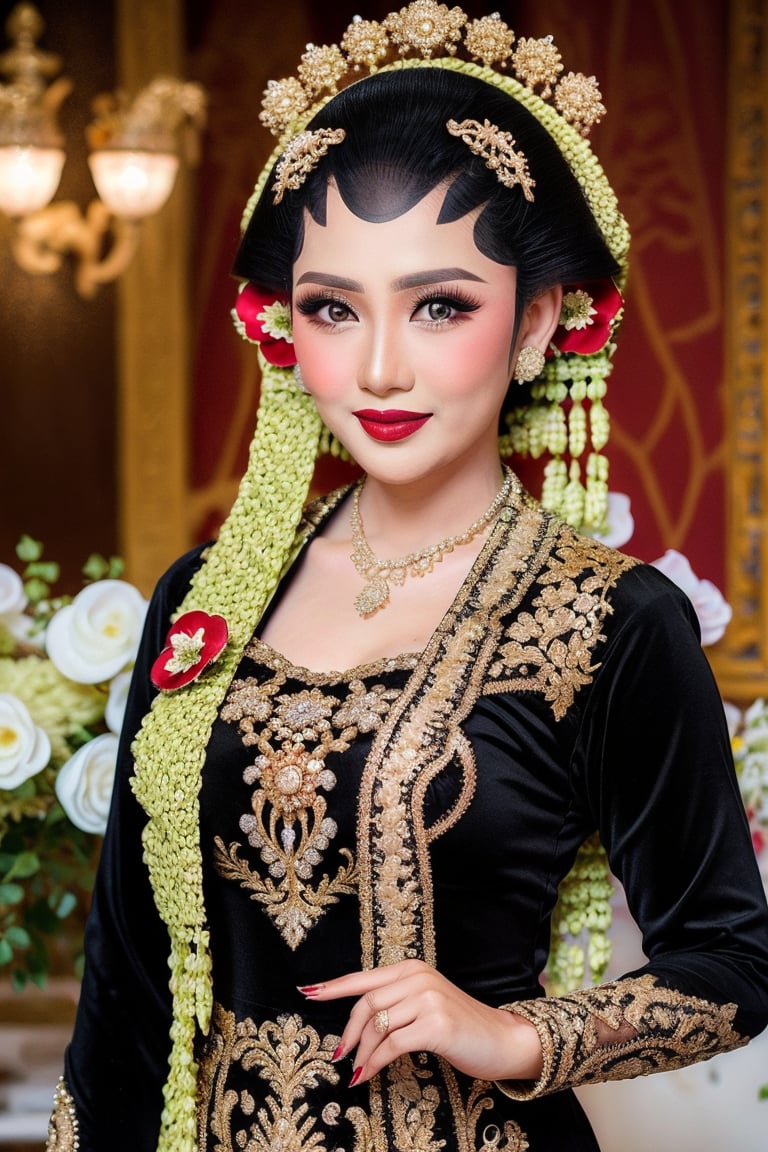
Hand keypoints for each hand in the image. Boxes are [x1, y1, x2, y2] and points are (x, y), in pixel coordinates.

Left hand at [300, 958, 542, 1086]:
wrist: (502, 1040)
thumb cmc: (462, 1027)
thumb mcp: (427, 1005)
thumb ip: (398, 1003)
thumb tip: (359, 1024)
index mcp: (413, 969)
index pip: (364, 977)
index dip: (334, 986)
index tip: (307, 992)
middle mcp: (418, 978)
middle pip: (366, 1003)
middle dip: (348, 1033)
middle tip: (339, 1056)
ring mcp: (428, 999)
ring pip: (377, 1026)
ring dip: (361, 1053)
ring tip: (357, 1071)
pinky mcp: (435, 1024)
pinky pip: (392, 1045)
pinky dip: (375, 1063)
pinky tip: (368, 1075)